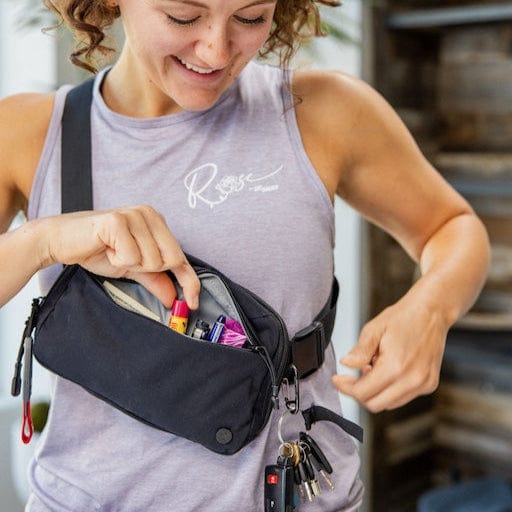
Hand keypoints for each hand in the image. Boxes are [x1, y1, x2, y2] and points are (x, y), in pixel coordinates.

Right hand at [37, 205, 199, 308]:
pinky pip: (131, 257)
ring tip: (113, 251)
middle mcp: (149, 214)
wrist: (62, 240)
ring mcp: (134, 215)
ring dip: (129, 263)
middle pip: (169, 260)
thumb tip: (173, 297)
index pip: (181, 256)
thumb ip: (154, 278)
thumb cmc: (98, 249)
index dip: (190, 281)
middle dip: (148, 268)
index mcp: (157, 221)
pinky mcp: (117, 220)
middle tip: (126, 258)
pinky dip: (117, 260)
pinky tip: (105, 248)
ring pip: (151, 260)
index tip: (194, 302)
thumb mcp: (132, 266)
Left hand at [332, 293, 447, 411]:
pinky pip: (403, 397)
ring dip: (375, 392)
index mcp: (396, 366)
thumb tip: (346, 364)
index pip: (363, 393)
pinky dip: (390, 390)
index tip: (337, 380)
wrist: (431, 312)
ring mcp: (423, 384)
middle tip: (351, 377)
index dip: (346, 388)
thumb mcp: (373, 329)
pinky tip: (386, 371)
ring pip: (389, 404)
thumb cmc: (403, 317)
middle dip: (358, 393)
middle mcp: (412, 379)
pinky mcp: (429, 385)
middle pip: (375, 404)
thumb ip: (359, 351)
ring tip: (371, 368)